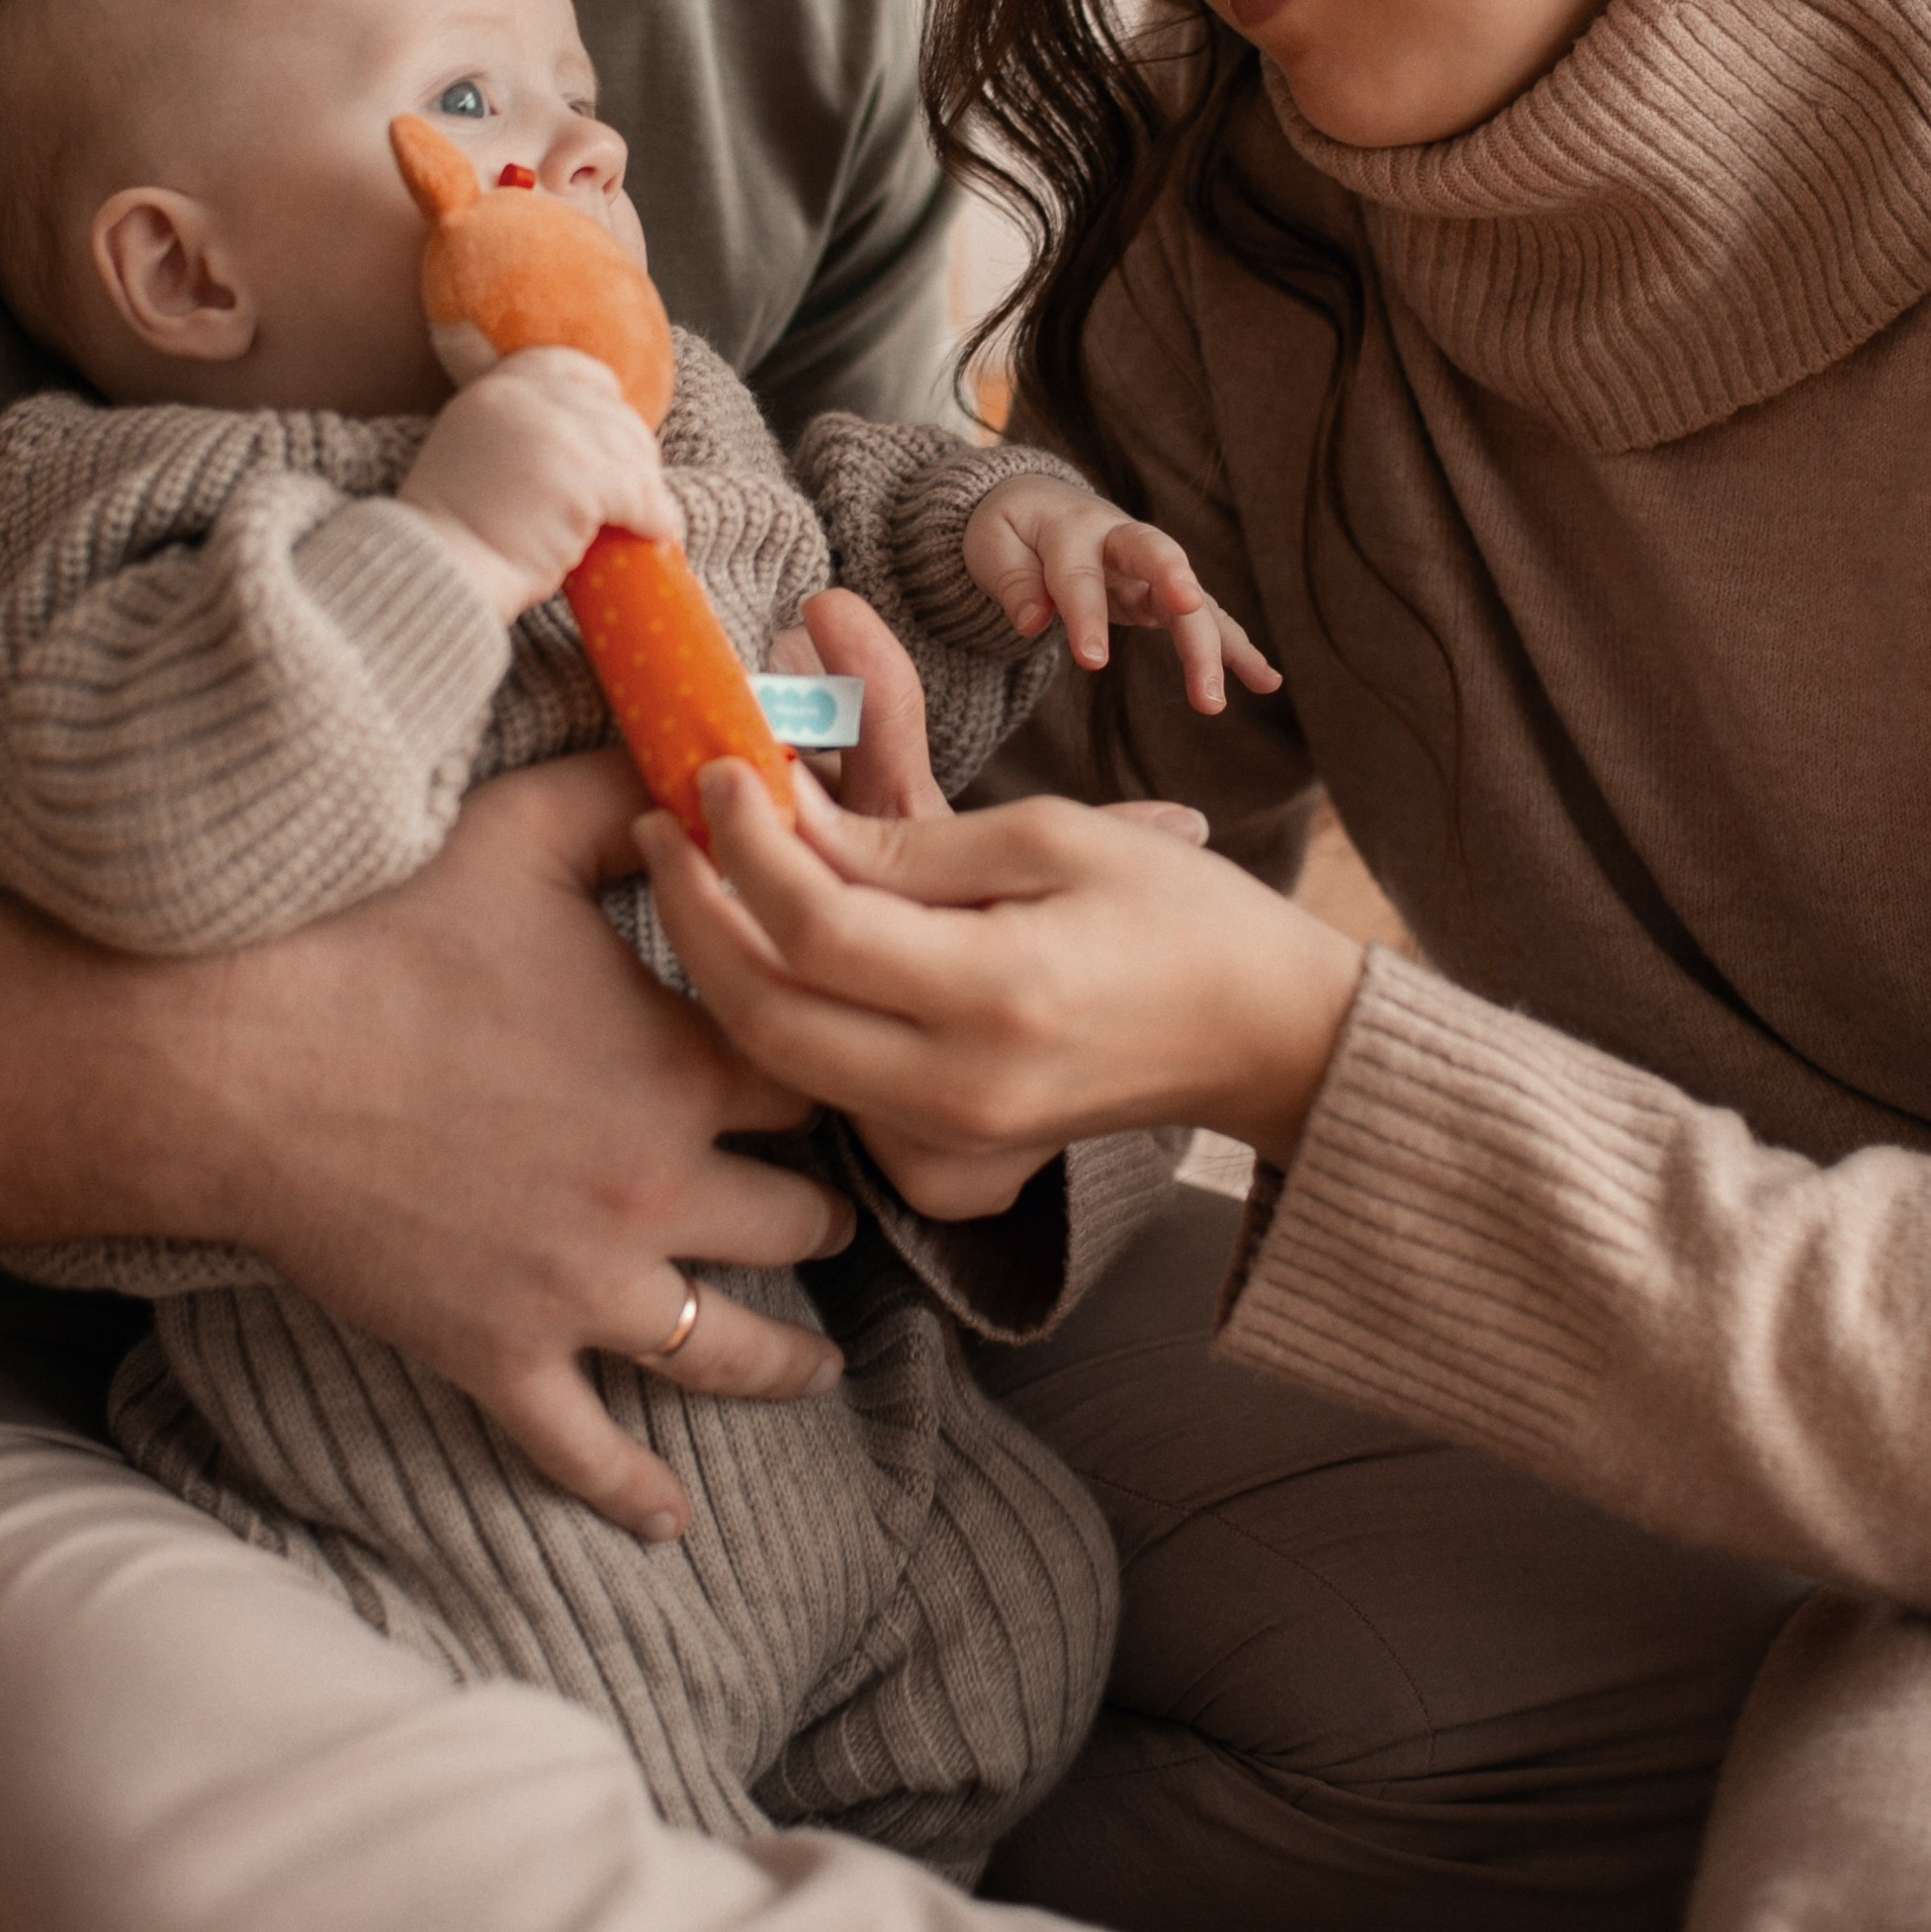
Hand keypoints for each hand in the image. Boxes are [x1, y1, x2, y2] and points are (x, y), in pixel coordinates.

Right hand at [205, 749, 853, 1540]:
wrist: (233, 1058)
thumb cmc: (376, 931)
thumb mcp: (521, 833)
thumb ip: (630, 795)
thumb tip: (710, 761)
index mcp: (680, 1063)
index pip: (821, 1078)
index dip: (838, 1068)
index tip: (849, 1070)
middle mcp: (656, 1187)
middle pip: (803, 1220)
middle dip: (824, 1211)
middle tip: (835, 1208)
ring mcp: (581, 1288)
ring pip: (731, 1348)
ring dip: (787, 1356)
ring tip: (817, 1358)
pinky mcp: (498, 1354)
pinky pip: (588, 1448)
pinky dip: (635, 1490)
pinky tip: (674, 1518)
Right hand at [400, 346, 678, 621]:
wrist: (434, 571)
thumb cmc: (453, 533)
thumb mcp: (474, 455)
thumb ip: (516, 435)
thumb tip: (587, 447)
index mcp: (493, 391)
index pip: (564, 366)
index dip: (600, 393)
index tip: (618, 422)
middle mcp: (523, 400)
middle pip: (608, 413)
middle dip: (633, 451)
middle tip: (642, 490)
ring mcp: (553, 435)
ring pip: (630, 454)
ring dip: (647, 491)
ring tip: (651, 521)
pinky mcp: (580, 479)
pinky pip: (638, 494)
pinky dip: (654, 517)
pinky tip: (654, 535)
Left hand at [643, 765, 1362, 1178]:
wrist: (1268, 1041)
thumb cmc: (1180, 915)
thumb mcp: (1056, 837)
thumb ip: (909, 841)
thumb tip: (785, 813)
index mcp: (997, 997)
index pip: (816, 926)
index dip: (747, 843)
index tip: (718, 769)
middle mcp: (958, 1089)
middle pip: (765, 1011)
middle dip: (695, 911)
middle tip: (663, 821)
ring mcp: (949, 1141)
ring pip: (779, 1060)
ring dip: (721, 962)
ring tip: (697, 868)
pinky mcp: (945, 1162)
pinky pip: (825, 1090)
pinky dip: (780, 1015)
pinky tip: (767, 946)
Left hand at [962, 475, 1282, 716]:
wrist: (1039, 503)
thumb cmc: (1012, 530)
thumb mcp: (992, 546)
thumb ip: (1012, 582)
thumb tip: (1032, 624)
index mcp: (1072, 526)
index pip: (1081, 573)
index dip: (1087, 615)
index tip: (1092, 661)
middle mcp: (1122, 538)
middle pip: (1160, 563)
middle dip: (1181, 606)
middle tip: (1188, 656)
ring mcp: (1152, 563)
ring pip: (1192, 597)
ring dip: (1213, 646)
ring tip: (1217, 702)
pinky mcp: (1167, 589)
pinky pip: (1206, 617)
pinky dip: (1236, 648)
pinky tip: (1267, 681)